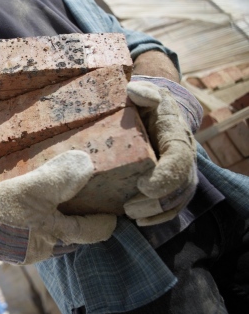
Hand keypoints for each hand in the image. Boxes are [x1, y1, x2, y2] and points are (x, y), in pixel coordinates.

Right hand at [0, 150, 116, 264]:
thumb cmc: (1, 207)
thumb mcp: (34, 187)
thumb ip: (61, 176)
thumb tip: (85, 163)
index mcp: (54, 235)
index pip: (91, 232)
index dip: (105, 223)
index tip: (113, 215)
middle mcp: (43, 247)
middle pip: (71, 237)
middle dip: (78, 224)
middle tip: (82, 206)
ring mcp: (25, 249)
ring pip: (52, 237)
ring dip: (57, 223)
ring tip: (55, 205)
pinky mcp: (10, 244)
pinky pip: (33, 234)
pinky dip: (37, 222)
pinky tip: (30, 210)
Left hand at [124, 78, 197, 225]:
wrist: (156, 112)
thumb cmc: (147, 104)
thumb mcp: (146, 93)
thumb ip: (143, 92)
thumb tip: (134, 91)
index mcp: (177, 136)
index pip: (178, 160)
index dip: (165, 177)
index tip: (142, 185)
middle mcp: (185, 157)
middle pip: (179, 187)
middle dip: (156, 201)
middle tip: (129, 208)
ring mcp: (181, 172)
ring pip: (177, 200)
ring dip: (155, 212)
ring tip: (130, 215)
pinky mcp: (173, 183)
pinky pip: (172, 206)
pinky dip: (159, 217)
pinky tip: (139, 222)